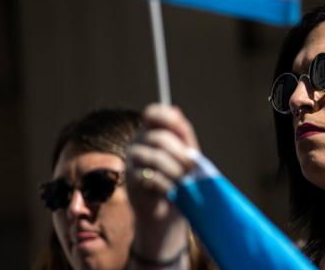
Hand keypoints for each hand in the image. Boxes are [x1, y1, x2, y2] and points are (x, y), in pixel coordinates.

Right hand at [126, 104, 199, 265]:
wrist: (168, 214)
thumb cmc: (179, 181)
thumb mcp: (185, 155)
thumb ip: (182, 134)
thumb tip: (176, 110)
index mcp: (152, 133)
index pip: (151, 113)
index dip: (165, 116)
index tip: (181, 126)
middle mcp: (138, 144)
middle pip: (158, 137)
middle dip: (180, 152)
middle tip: (192, 166)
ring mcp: (132, 162)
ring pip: (154, 156)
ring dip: (174, 169)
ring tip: (183, 180)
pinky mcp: (132, 182)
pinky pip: (150, 176)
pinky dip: (167, 184)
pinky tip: (173, 191)